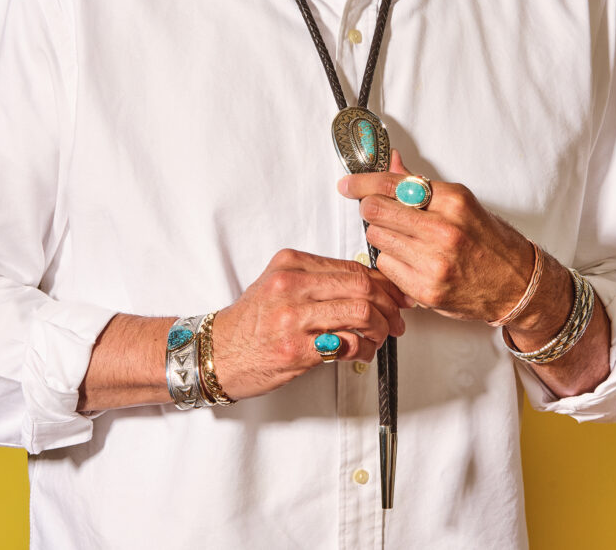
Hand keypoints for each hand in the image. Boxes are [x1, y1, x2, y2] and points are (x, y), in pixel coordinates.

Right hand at [211, 248, 410, 400]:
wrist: (216, 353)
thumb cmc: (253, 322)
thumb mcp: (282, 284)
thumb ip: (321, 280)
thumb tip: (373, 285)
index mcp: (291, 263)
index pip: (353, 267)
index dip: (385, 284)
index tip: (399, 296)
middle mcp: (291, 285)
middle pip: (362, 286)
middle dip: (390, 306)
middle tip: (398, 320)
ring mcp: (292, 318)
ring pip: (361, 313)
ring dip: (381, 329)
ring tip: (380, 338)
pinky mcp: (294, 350)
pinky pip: (347, 344)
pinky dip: (364, 350)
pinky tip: (361, 352)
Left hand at [338, 151, 533, 322]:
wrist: (517, 284)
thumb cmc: (490, 242)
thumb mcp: (461, 203)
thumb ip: (421, 185)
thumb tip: (391, 162)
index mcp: (452, 201)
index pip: (392, 184)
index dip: (362, 182)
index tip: (348, 184)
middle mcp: (443, 230)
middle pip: (376, 210)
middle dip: (370, 208)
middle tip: (375, 210)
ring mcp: (434, 262)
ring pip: (376, 238)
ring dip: (381, 235)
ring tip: (401, 238)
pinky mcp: (426, 289)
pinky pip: (385, 266)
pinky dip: (390, 261)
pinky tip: (407, 259)